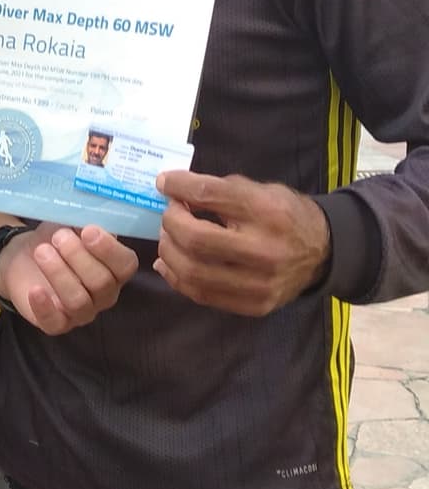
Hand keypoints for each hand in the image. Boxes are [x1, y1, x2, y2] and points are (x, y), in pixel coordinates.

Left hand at [0, 223, 138, 334]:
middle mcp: (105, 294)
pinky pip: (55, 322)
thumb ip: (87, 222)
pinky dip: (44, 306)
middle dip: (78, 257)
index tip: (88, 230)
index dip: (109, 249)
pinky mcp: (56, 323)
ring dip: (59, 273)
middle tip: (58, 237)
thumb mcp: (72, 223)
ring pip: (78, 301)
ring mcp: (82, 312)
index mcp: (115, 269)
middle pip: (100, 283)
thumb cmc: (56, 238)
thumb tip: (97, 218)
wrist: (25, 256)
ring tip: (42, 251)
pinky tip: (35, 289)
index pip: (126, 265)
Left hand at [155, 170, 330, 314]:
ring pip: (193, 272)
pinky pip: (202, 295)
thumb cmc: (285, 215)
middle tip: (170, 215)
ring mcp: (260, 283)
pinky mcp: (254, 305)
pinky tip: (170, 263)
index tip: (164, 183)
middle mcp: (265, 249)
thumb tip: (172, 188)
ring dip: (169, 251)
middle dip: (171, 223)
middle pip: (195, 239)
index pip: (210, 195)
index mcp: (268, 211)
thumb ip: (219, 189)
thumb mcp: (261, 190)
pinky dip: (177, 277)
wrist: (324, 252)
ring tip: (168, 238)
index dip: (179, 186)